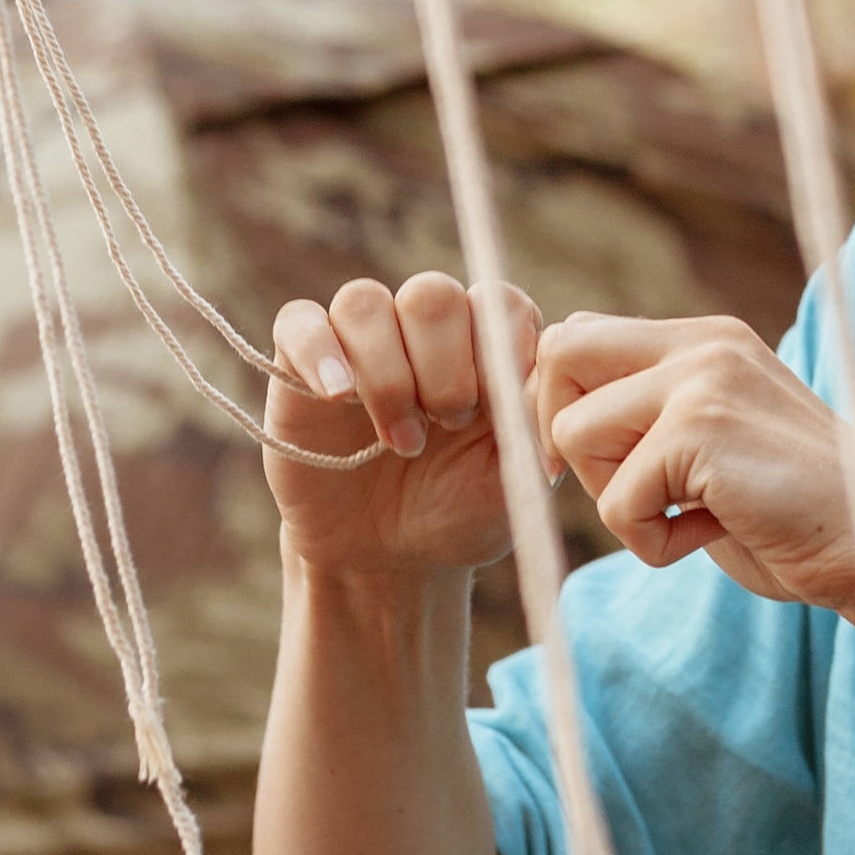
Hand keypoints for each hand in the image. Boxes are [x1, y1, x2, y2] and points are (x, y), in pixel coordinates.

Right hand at [265, 272, 544, 581]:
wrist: (390, 559)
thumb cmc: (462, 510)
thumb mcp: (513, 477)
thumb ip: (534, 418)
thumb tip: (554, 361)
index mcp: (487, 342)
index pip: (499, 303)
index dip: (500, 347)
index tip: (499, 409)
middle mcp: (426, 329)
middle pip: (432, 294)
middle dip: (445, 366)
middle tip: (449, 426)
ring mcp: (362, 341)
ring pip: (366, 303)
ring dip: (387, 374)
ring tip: (402, 440)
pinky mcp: (302, 363)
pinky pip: (299, 322)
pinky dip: (318, 351)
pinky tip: (337, 396)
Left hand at [537, 312, 854, 623]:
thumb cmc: (793, 516)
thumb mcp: (715, 446)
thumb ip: (652, 421)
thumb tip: (555, 427)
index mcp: (708, 339)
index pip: (580, 336)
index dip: (563, 406)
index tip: (600, 470)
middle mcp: (703, 343)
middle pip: (560, 353)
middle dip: (564, 435)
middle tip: (627, 492)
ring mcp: (702, 378)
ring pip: (571, 433)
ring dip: (614, 498)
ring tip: (687, 516)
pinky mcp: (700, 428)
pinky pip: (614, 502)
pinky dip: (652, 543)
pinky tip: (712, 535)